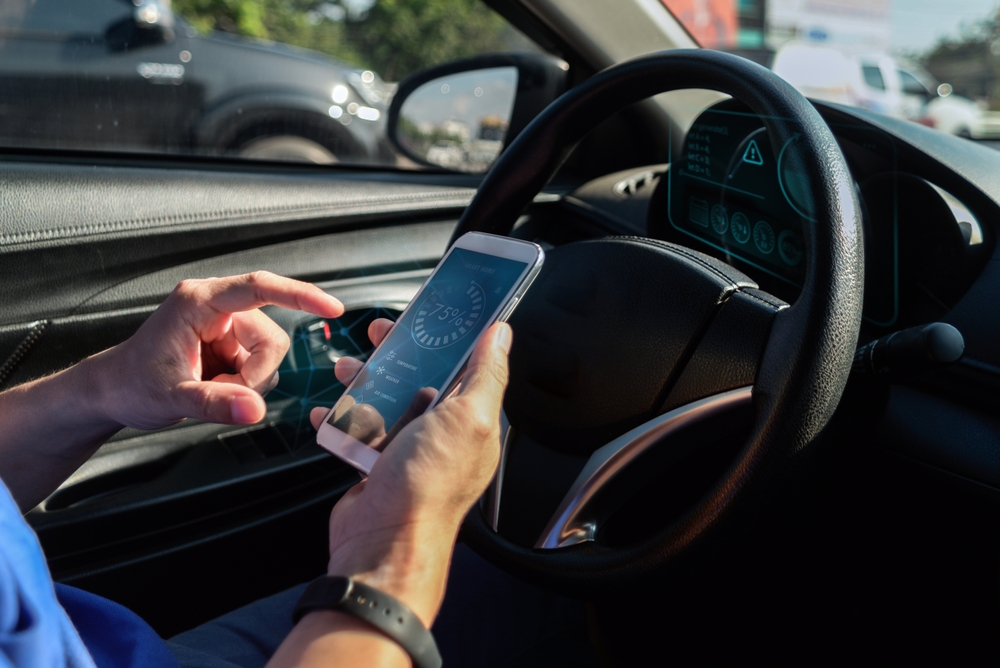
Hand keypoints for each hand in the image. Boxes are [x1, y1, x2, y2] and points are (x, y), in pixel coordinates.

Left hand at [92, 272, 343, 429]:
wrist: (115, 393)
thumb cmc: (132, 384)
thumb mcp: (172, 398)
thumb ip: (215, 403)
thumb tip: (255, 409)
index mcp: (199, 301)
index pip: (259, 288)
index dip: (299, 294)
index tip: (332, 306)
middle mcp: (217, 306)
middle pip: (271, 338)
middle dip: (255, 374)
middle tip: (221, 392)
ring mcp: (227, 326)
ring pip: (270, 355)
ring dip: (250, 382)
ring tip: (213, 390)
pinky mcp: (232, 343)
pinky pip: (261, 366)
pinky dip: (246, 385)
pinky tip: (218, 387)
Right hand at [309, 319, 512, 625]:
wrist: (383, 544)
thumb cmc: (428, 486)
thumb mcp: (469, 417)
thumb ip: (487, 373)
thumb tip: (502, 334)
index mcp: (473, 421)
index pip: (465, 367)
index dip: (447, 337)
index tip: (426, 315)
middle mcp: (444, 436)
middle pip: (422, 378)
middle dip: (398, 353)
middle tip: (378, 335)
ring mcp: (408, 452)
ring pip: (387, 401)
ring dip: (365, 381)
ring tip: (345, 370)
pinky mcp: (377, 467)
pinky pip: (359, 433)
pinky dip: (341, 419)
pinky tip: (329, 412)